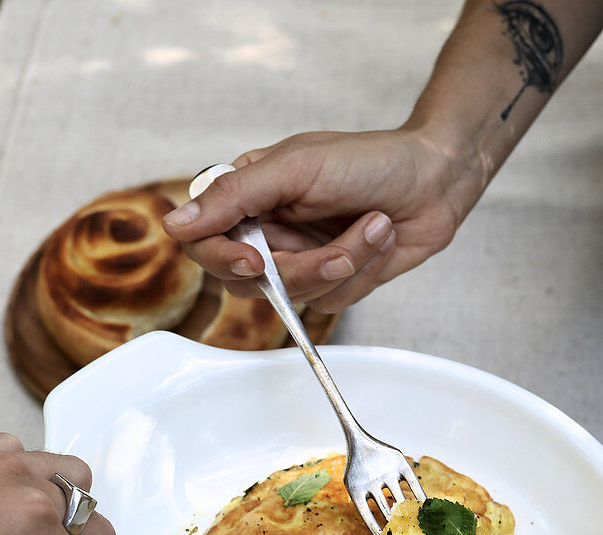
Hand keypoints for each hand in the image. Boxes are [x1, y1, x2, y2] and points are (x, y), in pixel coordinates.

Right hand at [163, 128, 476, 311]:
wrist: (436, 177)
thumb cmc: (370, 159)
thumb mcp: (295, 168)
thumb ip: (233, 197)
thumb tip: (174, 225)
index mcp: (247, 197)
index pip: (203, 242)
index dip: (223, 259)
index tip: (256, 262)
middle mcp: (267, 231)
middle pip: (246, 281)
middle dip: (298, 270)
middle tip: (334, 251)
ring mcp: (299, 259)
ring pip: (292, 295)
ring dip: (342, 262)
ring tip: (373, 226)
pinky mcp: (332, 281)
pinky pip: (330, 299)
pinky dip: (362, 269)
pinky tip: (379, 237)